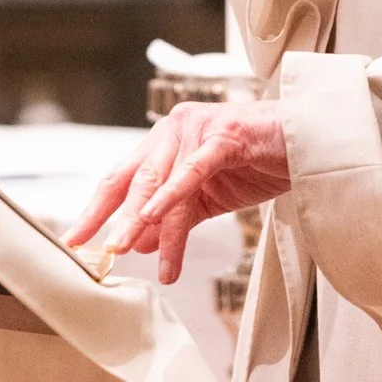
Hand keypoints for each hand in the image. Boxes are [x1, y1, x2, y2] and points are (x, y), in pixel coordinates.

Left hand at [65, 102, 291, 283]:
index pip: (121, 177)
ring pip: (160, 181)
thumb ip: (174, 219)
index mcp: (166, 141)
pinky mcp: (224, 137)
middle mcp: (175, 129)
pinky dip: (171, 195)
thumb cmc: (257, 162)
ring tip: (128, 251)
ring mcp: (198, 129)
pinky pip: (192, 170)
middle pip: (133, 179)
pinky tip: (157, 219)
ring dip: (142, 221)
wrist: (305, 142)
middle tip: (100, 252)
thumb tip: (141, 245)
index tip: (76, 240)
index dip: (97, 209)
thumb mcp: (206, 198)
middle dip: (112, 219)